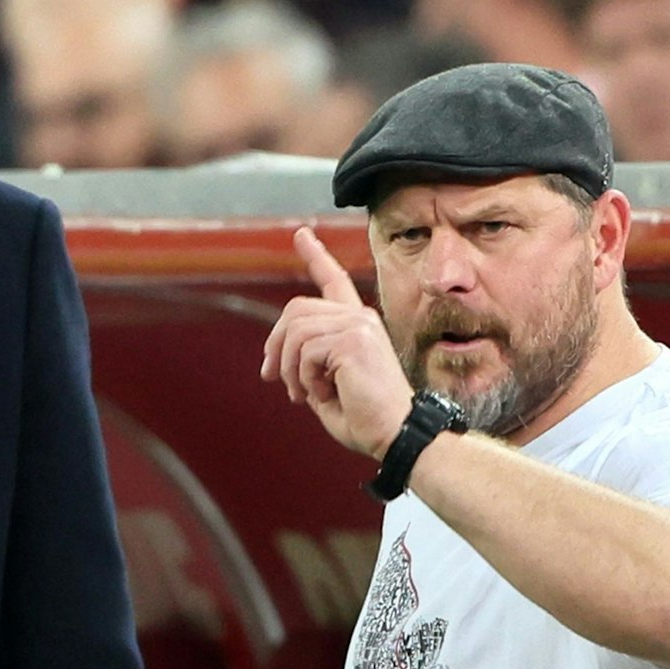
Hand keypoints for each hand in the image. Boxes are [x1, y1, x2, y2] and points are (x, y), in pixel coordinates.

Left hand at [260, 227, 414, 458]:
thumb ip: (309, 365)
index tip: (301, 234)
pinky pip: (305, 350)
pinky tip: (324, 393)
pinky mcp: (354, 340)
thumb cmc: (367, 419)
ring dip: (289, 368)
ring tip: (302, 393)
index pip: (334, 281)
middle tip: (273, 377)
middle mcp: (361, 318)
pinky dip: (303, 377)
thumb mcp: (328, 386)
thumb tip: (277, 360)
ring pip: (295, 332)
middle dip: (275, 344)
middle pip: (295, 309)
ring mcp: (359, 326)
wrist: (396, 434)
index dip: (315, 255)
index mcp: (359, 325)